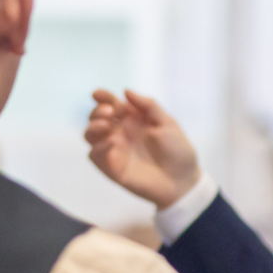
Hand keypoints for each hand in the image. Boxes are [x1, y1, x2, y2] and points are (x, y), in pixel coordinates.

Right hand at [85, 89, 200, 209]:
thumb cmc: (177, 150)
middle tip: (110, 112)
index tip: (97, 94)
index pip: (111, 104)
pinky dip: (98, 147)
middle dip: (97, 111)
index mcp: (132, 119)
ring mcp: (114, 150)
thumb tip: (125, 91)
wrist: (182, 181)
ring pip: (90, 135)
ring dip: (93, 127)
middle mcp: (119, 132)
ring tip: (105, 125)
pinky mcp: (111, 168)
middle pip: (96, 117)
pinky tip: (112, 143)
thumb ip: (148, 106)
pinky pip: (95, 155)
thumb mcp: (167, 123)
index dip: (102, 97)